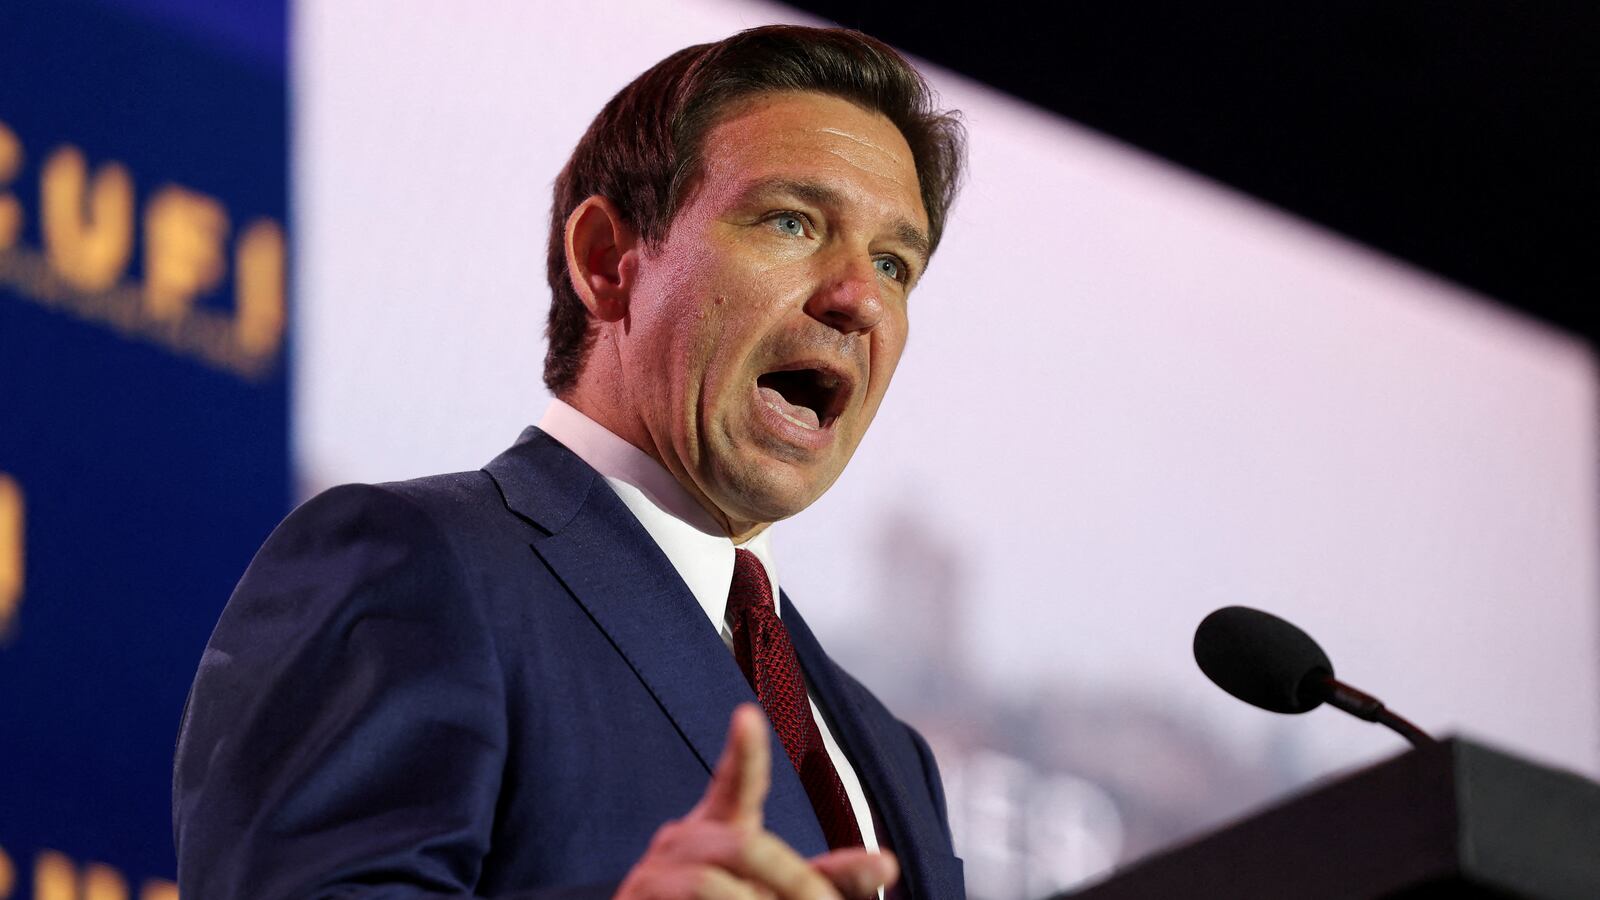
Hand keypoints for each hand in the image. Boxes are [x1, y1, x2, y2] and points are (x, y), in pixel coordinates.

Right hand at [615, 704, 897, 898]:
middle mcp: (681, 843)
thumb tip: (890, 866)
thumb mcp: (781, 894)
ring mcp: (650, 876)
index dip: (744, 753)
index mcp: (717, 829)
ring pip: (711, 884)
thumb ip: (829, 880)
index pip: (733, 784)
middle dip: (794, 882)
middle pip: (746, 846)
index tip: (747, 715)